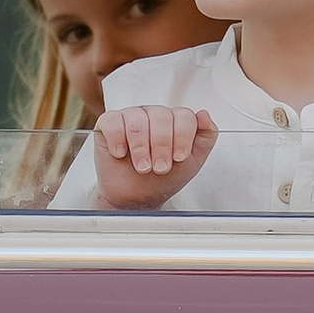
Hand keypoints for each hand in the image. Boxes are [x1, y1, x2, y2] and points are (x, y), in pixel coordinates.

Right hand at [93, 104, 217, 208]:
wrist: (137, 197)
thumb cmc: (163, 178)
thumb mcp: (193, 161)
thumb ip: (205, 137)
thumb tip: (205, 115)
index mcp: (174, 120)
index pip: (183, 116)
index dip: (182, 138)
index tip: (179, 157)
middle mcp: (153, 114)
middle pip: (161, 116)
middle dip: (162, 146)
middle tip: (160, 167)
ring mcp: (130, 117)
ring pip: (137, 120)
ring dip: (141, 148)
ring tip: (142, 166)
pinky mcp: (108, 124)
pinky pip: (112, 121)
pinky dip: (117, 139)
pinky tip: (121, 153)